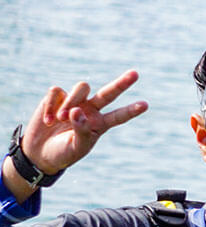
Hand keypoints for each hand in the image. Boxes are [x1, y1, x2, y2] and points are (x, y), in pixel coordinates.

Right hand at [21, 70, 147, 174]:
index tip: (145, 105)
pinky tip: (48, 120)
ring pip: (81, 88)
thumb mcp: (76, 147)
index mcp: (100, 124)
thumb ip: (81, 131)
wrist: (39, 152)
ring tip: (60, 120)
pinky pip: (57, 91)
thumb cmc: (62, 152)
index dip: (131, 111)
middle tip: (135, 74)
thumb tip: (76, 112)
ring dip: (71, 102)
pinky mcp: (56, 96)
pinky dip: (52, 106)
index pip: (119, 116)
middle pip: (108, 93)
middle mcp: (91, 109)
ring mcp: (75, 101)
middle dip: (122, 84)